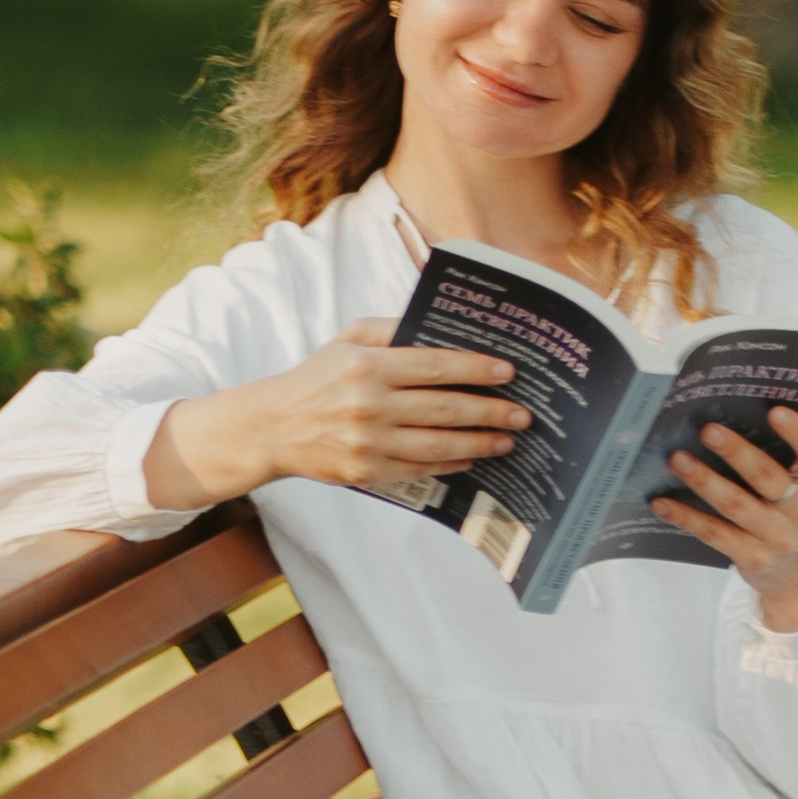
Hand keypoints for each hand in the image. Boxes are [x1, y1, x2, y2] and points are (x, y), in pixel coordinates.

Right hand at [140, 321, 526, 507]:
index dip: (477, 369)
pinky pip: (421, 469)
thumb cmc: (319, 377)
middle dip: (491, 412)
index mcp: (368, 364)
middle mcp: (370, 404)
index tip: (510, 372)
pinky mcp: (367, 471)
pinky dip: (451, 463)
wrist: (275, 427)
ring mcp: (369, 442)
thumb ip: (395, 330)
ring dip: (481, 444)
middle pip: (446, 409)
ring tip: (507, 440)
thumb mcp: (349, 339)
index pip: (436, 365)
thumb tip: (445, 327)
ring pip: (439, 445)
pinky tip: (473, 457)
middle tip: (523, 414)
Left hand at [652, 407, 797, 630]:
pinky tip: (662, 502)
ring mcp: (778, 539)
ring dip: (703, 480)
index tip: (775, 412)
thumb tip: (733, 419)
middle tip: (708, 430)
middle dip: (736, 452)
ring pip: (735, 505)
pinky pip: (714, 533)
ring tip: (677, 459)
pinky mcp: (752, 558)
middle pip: (767, 478)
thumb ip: (788, 458)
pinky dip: (685, 517)